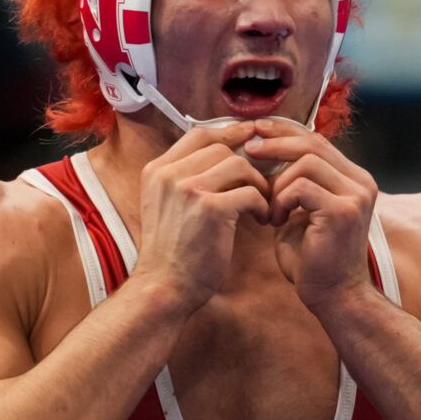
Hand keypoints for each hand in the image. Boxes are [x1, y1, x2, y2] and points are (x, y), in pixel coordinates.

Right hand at [134, 122, 270, 310]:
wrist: (164, 286)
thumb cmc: (173, 252)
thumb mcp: (167, 205)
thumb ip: (185, 180)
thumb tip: (223, 158)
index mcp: (157, 170)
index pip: (198, 134)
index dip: (229, 133)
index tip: (251, 140)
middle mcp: (169, 174)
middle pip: (222, 148)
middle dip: (247, 166)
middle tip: (259, 188)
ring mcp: (188, 189)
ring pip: (239, 166)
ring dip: (257, 185)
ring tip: (261, 207)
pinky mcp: (210, 209)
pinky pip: (251, 192)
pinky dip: (263, 205)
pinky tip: (261, 220)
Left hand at [245, 118, 378, 308]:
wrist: (332, 295)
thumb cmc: (313, 257)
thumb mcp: (303, 210)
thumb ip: (295, 182)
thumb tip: (265, 151)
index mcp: (354, 180)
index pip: (318, 141)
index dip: (285, 131)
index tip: (256, 132)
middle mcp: (361, 183)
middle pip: (313, 143)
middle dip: (276, 143)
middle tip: (248, 150)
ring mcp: (356, 196)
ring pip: (306, 163)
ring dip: (278, 183)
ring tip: (271, 208)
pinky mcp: (342, 212)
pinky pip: (301, 187)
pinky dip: (281, 201)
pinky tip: (276, 221)